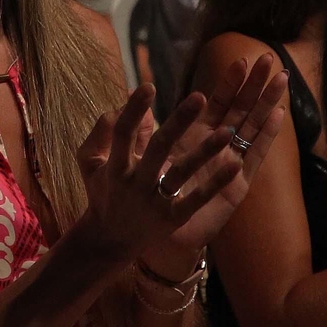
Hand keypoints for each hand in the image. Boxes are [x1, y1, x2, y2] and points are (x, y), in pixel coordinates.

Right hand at [74, 56, 287, 273]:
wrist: (109, 240)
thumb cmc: (102, 190)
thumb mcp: (91, 161)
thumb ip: (104, 130)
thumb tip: (131, 104)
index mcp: (114, 165)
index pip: (122, 132)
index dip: (132, 109)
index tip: (147, 85)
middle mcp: (134, 182)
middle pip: (158, 148)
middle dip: (177, 122)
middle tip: (199, 96)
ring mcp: (154, 202)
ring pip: (181, 173)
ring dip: (204, 152)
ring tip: (228, 131)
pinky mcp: (173, 219)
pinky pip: (196, 199)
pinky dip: (215, 183)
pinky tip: (235, 165)